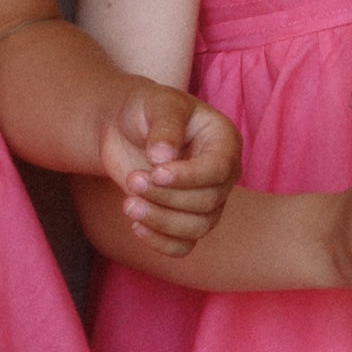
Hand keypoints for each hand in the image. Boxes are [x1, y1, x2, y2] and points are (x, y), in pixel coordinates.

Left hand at [102, 82, 241, 256]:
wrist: (126, 129)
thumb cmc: (147, 110)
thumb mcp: (156, 104)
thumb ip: (164, 125)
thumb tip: (163, 156)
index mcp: (224, 142)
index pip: (219, 170)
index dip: (189, 177)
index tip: (155, 172)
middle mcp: (221, 176)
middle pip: (206, 203)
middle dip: (166, 196)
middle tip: (132, 180)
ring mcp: (206, 201)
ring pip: (197, 228)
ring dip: (160, 221)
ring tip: (128, 204)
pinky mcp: (184, 220)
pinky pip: (183, 246)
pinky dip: (160, 243)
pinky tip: (136, 226)